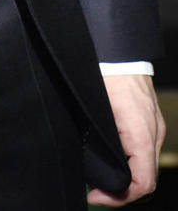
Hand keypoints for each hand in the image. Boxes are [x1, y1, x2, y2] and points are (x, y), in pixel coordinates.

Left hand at [87, 74, 163, 204]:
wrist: (115, 45)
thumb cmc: (103, 68)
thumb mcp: (95, 108)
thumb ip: (97, 137)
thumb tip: (88, 165)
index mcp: (141, 132)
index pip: (143, 183)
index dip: (119, 198)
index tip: (95, 196)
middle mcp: (153, 132)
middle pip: (146, 179)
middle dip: (121, 192)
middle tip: (94, 192)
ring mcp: (153, 125)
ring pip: (145, 165)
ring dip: (125, 177)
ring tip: (98, 178)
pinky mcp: (147, 118)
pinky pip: (143, 149)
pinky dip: (129, 161)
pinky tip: (108, 157)